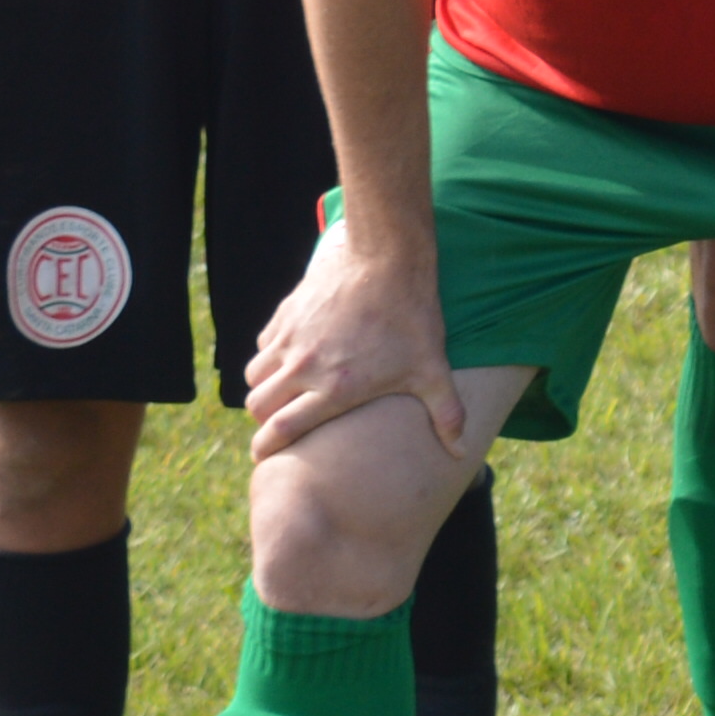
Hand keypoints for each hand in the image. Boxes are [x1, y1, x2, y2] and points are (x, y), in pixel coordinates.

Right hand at [241, 214, 465, 464]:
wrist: (387, 258)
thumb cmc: (412, 317)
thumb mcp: (432, 369)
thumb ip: (447, 414)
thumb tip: (461, 452)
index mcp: (333, 389)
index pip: (281, 430)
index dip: (266, 448)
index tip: (263, 457)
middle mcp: (303, 366)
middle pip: (258, 406)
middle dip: (263, 422)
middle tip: (278, 425)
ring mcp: (290, 338)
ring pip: (253, 375)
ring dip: (264, 388)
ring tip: (284, 393)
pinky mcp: (285, 314)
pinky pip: (262, 345)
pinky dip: (269, 357)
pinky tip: (292, 356)